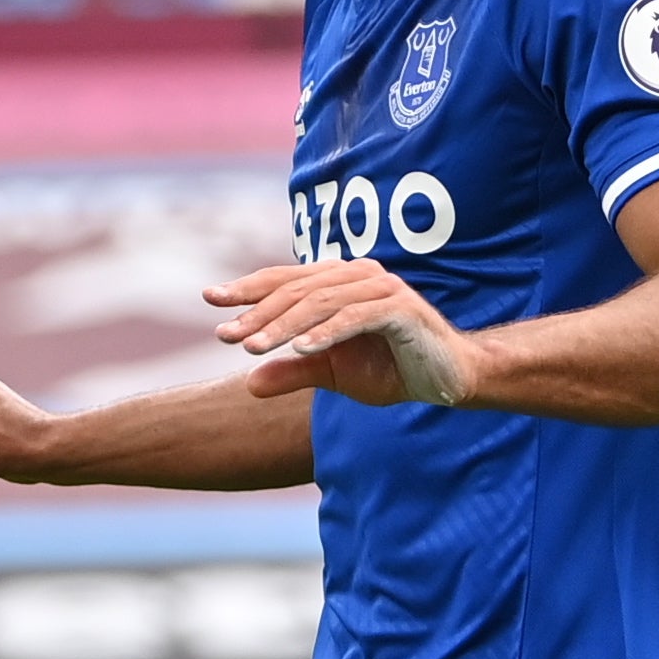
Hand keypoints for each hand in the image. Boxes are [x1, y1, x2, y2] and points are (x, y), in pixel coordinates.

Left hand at [207, 258, 470, 406]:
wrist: (449, 378)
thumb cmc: (392, 369)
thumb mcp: (334, 373)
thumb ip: (295, 371)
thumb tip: (249, 384)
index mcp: (340, 280)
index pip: (285, 280)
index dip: (247, 288)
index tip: (209, 300)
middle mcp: (359, 275)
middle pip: (297, 290)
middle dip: (257, 313)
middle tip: (225, 336)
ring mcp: (382, 288)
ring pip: (321, 301)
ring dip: (284, 325)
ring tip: (252, 347)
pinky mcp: (401, 309)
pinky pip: (355, 317)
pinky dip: (326, 332)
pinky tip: (300, 349)